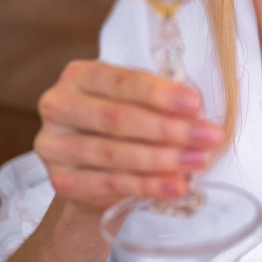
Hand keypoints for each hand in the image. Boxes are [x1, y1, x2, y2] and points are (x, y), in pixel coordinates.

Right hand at [34, 60, 223, 213]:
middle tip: (208, 137)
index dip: (159, 93)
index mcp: (78, 75)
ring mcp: (53, 145)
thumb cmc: (122, 124)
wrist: (94, 169)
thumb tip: (197, 114)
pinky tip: (176, 186)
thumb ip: (158, 101)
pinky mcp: (61, 180)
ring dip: (163, 159)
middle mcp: (58, 105)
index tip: (196, 104)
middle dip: (169, 128)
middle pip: (117, 118)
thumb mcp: (137, 102)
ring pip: (114, 153)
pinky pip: (110, 184)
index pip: (120, 81)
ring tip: (199, 161)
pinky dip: (147, 186)